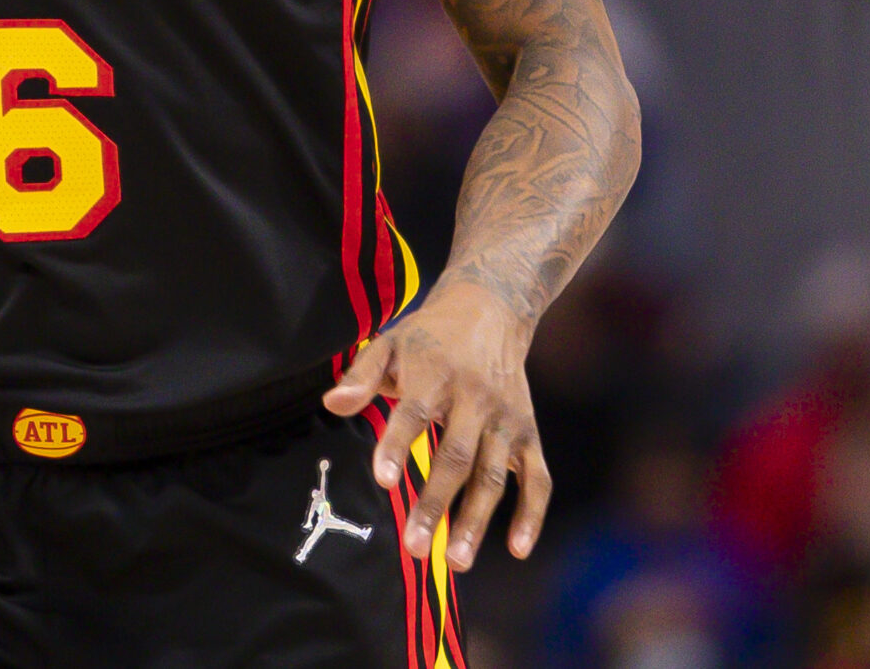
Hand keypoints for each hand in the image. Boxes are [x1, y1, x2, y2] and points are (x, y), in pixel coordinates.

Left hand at [322, 280, 550, 569]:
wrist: (492, 309)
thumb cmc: (429, 337)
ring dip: (476, 520)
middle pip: (457, 456)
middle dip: (436, 504)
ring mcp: (507, 420)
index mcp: (436, 374)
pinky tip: (517, 549)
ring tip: (455, 562)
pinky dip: (532, 514)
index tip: (382, 479)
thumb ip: (361, 375)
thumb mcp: (390, 342)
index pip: (416, 413)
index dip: (399, 445)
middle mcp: (476, 399)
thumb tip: (331, 404)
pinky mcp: (529, 434)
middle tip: (415, 548)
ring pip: (494, 475)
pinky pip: (538, 479)